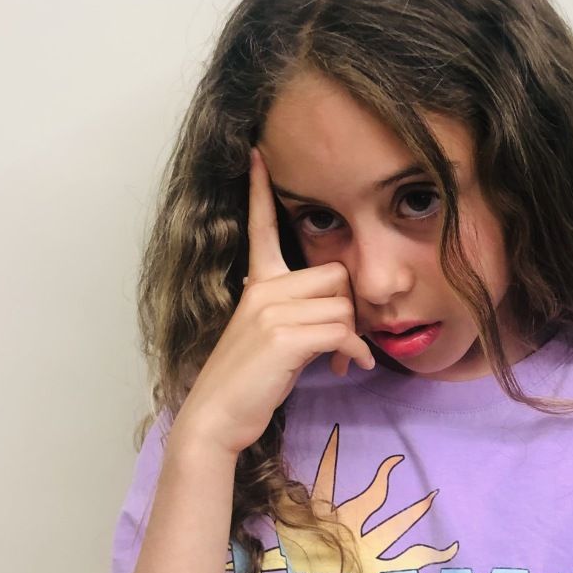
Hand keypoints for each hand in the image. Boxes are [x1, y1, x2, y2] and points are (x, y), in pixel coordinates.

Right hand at [172, 146, 375, 455]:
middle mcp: (262, 290)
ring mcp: (271, 311)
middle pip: (335, 273)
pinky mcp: (283, 336)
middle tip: (350, 339)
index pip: (260, 227)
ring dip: (355, 336)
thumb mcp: (268, 338)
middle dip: (350, 307)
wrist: (216, 419)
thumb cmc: (247, 384)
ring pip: (343, 304)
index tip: (257, 153)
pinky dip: (354, 351)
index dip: (259, 190)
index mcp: (256, 284)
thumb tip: (340, 321)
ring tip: (346, 360)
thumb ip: (295, 314)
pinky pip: (341, 330)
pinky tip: (350, 367)